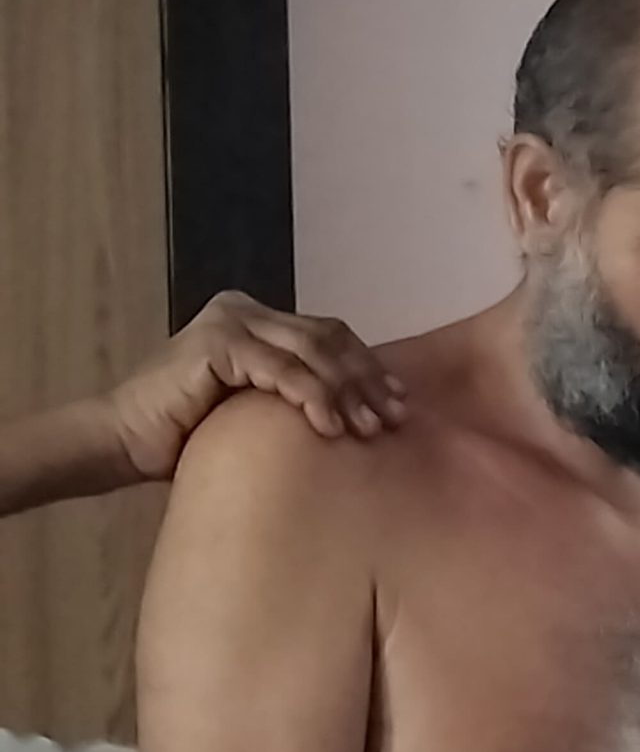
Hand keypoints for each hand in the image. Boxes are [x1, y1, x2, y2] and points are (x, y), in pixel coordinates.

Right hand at [111, 292, 406, 476]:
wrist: (127, 440)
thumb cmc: (193, 434)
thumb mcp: (262, 408)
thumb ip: (300, 394)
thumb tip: (368, 412)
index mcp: (259, 320)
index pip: (332, 336)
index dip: (370, 368)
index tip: (401, 403)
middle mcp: (246, 310)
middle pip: (329, 339)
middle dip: (367, 380)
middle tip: (396, 419)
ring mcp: (230, 321)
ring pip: (312, 352)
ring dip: (347, 392)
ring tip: (369, 429)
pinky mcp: (217, 343)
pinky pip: (281, 370)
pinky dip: (312, 398)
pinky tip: (330, 428)